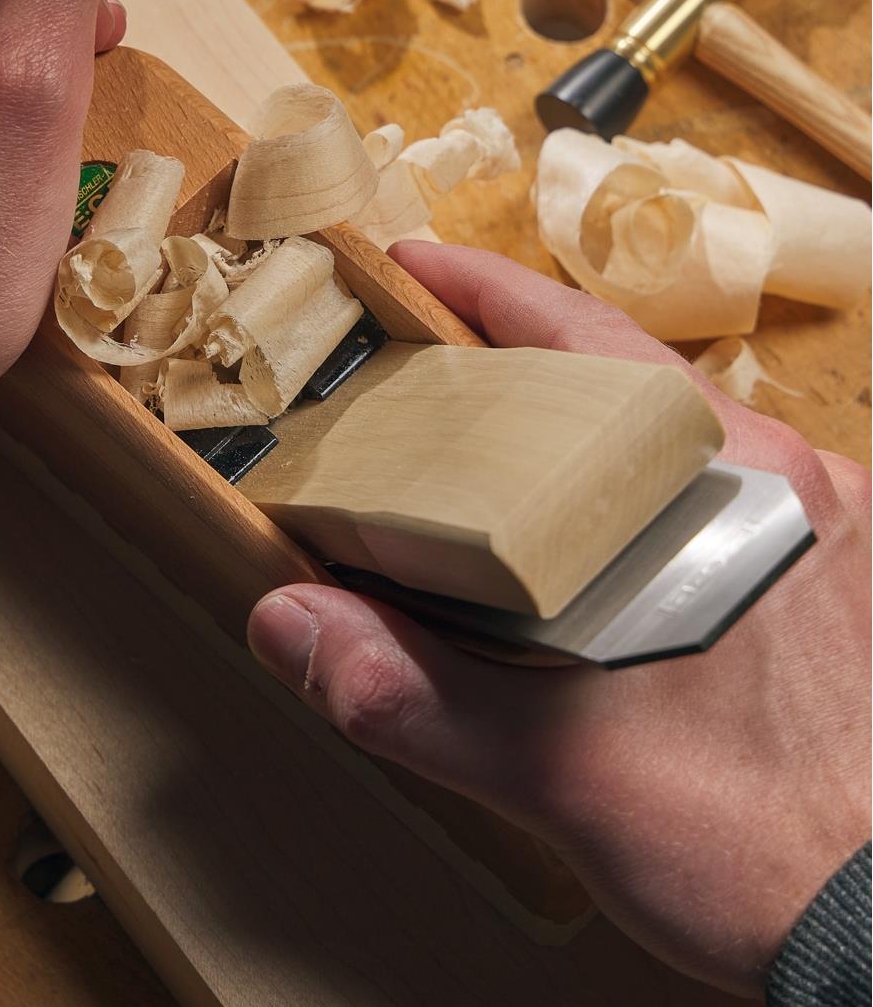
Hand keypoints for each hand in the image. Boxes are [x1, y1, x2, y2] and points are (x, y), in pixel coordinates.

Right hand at [247, 241, 870, 997]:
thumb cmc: (754, 841)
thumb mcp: (559, 771)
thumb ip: (412, 691)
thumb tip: (291, 621)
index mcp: (723, 479)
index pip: (584, 339)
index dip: (487, 292)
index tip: (411, 267)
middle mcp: (781, 476)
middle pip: (620, 377)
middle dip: (514, 362)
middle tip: (420, 373)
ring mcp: (815, 522)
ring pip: (662, 436)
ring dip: (571, 430)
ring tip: (482, 455)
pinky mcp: (829, 575)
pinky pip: (702, 490)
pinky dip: (623, 487)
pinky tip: (578, 538)